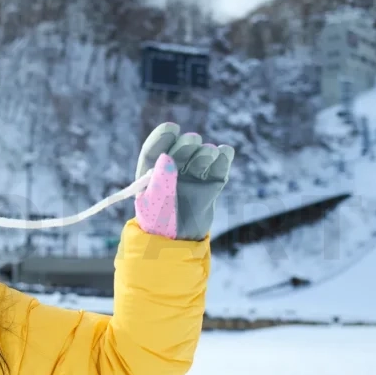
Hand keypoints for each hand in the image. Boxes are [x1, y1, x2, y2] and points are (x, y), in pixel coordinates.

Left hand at [134, 122, 233, 240]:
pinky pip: (218, 168)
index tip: (172, 128)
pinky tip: (224, 152)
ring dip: (204, 152)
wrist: (178, 246)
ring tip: (208, 153)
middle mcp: (172, 173)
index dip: (162, 137)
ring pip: (200, 157)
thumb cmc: (158, 225)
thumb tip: (167, 158)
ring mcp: (192, 178)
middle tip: (192, 142)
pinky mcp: (211, 186)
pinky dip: (223, 158)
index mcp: (151, 174)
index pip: (154, 150)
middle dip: (185, 144)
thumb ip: (161, 180)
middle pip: (180, 150)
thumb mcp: (155, 203)